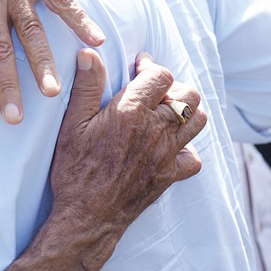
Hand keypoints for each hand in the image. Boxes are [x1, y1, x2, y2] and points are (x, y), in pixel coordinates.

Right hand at [46, 50, 205, 235]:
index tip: (138, 69)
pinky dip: (187, 148)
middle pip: (188, 94)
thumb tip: (89, 54)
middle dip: (173, 86)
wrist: (88, 216)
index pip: (161, 75)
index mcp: (132, 112)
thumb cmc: (75, 170)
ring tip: (165, 113)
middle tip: (153, 92)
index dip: (150, 67)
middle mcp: (156, 130)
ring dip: (186, 111)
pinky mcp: (170, 175)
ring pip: (197, 121)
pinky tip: (169, 146)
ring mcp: (167, 153)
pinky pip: (194, 157)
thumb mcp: (72, 125)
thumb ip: (86, 87)